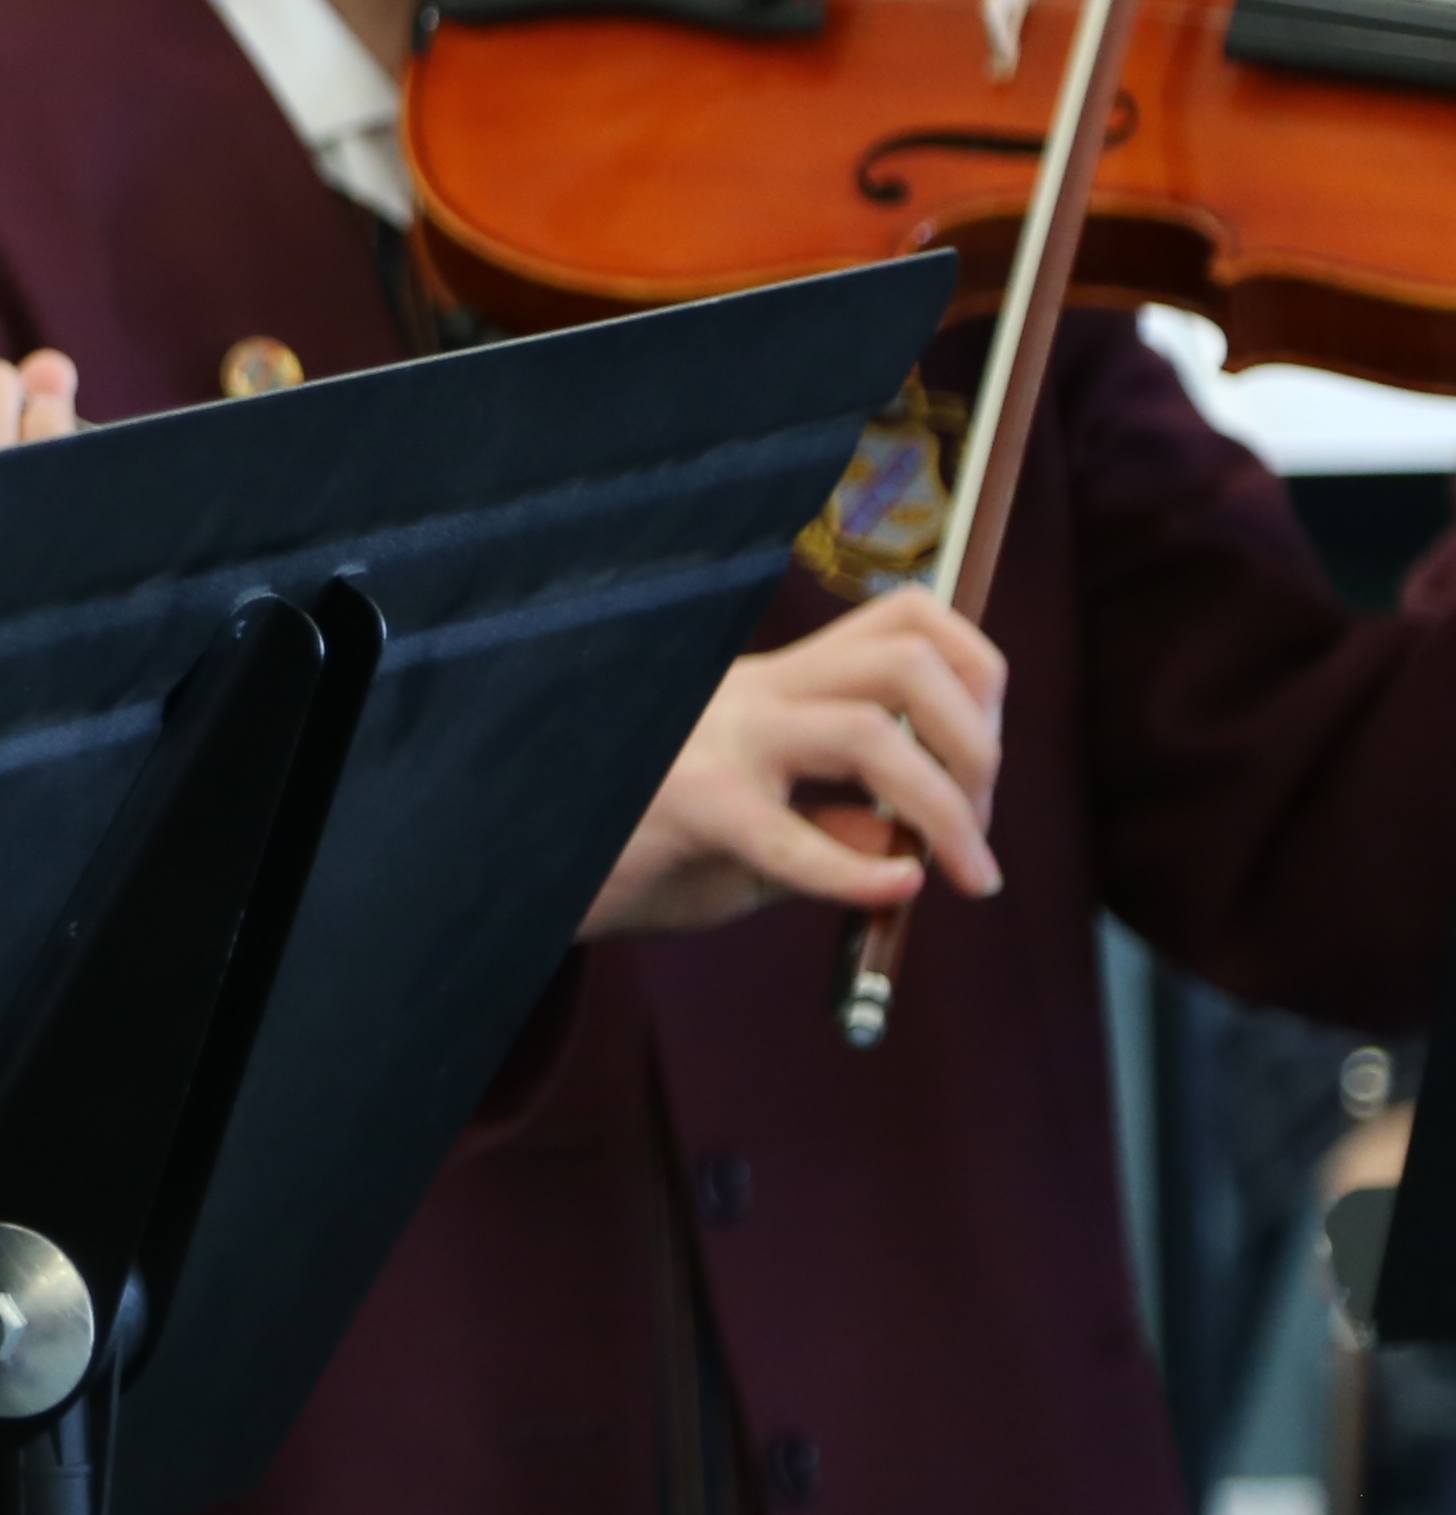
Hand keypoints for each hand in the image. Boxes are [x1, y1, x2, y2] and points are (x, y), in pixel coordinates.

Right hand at [580, 590, 1007, 940]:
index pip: (904, 621)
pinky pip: (799, 839)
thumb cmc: (639, 854)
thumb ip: (830, 824)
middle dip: (979, 742)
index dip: (978, 676)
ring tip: (957, 866)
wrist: (535, 872)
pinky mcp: (696, 811)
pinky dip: (865, 874)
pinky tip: (893, 894)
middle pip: (909, 659)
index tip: (979, 764)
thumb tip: (908, 838)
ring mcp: (721, 745)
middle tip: (977, 825)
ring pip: (874, 728)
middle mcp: (751, 696)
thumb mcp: (752, 833)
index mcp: (769, 685)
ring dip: (947, 801)